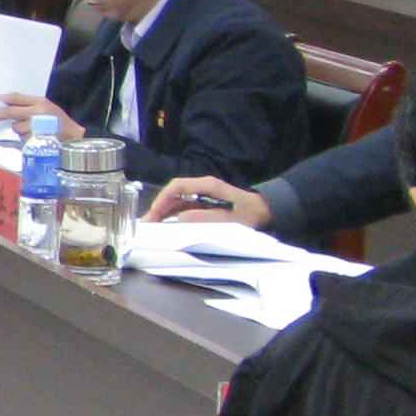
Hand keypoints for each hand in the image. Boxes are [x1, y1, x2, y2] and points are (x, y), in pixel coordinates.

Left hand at [0, 93, 80, 137]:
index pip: (16, 97)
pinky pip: (22, 138)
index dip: (3, 99)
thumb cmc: (58, 121)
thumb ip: (29, 105)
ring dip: (18, 129)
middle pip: (11, 111)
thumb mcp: (46, 107)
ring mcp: (36, 127)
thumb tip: (7, 103)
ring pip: (16, 127)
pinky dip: (25, 137)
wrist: (73, 136)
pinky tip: (34, 136)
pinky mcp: (35, 139)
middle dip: (0, 114)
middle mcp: (38, 113)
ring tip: (30, 129)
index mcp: (40, 102)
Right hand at [148, 175, 270, 226]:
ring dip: (164, 213)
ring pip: (176, 201)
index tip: (153, 215)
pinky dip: (173, 216)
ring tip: (154, 229)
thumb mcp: (231, 218)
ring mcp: (203, 195)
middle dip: (159, 208)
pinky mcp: (204, 203)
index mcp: (207, 186)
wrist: (267, 211)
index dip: (162, 199)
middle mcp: (202, 187)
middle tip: (148, 226)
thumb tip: (180, 218)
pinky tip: (168, 227)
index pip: (177, 186)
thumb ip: (206, 217)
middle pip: (173, 194)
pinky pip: (184, 207)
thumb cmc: (250, 213)